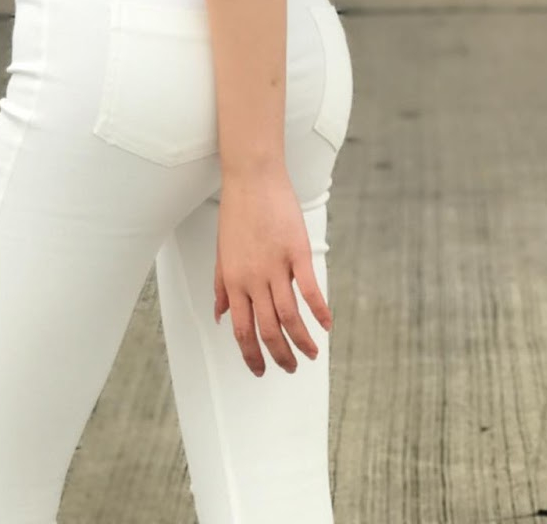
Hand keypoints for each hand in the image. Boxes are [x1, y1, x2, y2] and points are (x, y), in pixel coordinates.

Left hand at [213, 166, 332, 376]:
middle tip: (292, 367)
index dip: (252, 355)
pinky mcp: (297, 251)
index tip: (261, 369)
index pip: (242, 330)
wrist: (252, 177)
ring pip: (290, 316)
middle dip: (280, 355)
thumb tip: (220, 315)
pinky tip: (326, 323)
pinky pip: (310, 289)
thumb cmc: (236, 212)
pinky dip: (319, 311)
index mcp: (233, 280)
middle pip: (268, 330)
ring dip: (302, 340)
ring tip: (312, 352)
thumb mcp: (222, 252)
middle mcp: (253, 279)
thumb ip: (221, 286)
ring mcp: (276, 266)